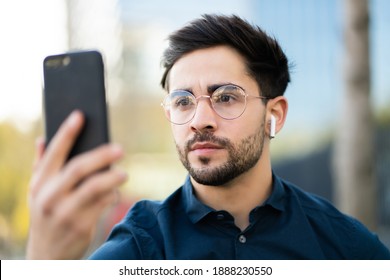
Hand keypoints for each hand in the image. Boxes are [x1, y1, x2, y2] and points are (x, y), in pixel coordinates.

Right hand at [26, 111, 126, 258]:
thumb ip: (41, 166)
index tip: (80, 115)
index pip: (54, 153)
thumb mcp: (37, 193)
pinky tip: (114, 192)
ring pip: (94, 188)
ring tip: (123, 173)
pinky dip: (111, 196)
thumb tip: (42, 139)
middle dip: (100, 155)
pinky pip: (102, 205)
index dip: (66, 133)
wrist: (47, 255)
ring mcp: (65, 213)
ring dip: (111, 178)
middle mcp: (50, 197)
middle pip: (78, 168)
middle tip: (119, 148)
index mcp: (39, 184)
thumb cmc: (46, 215)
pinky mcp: (81, 226)